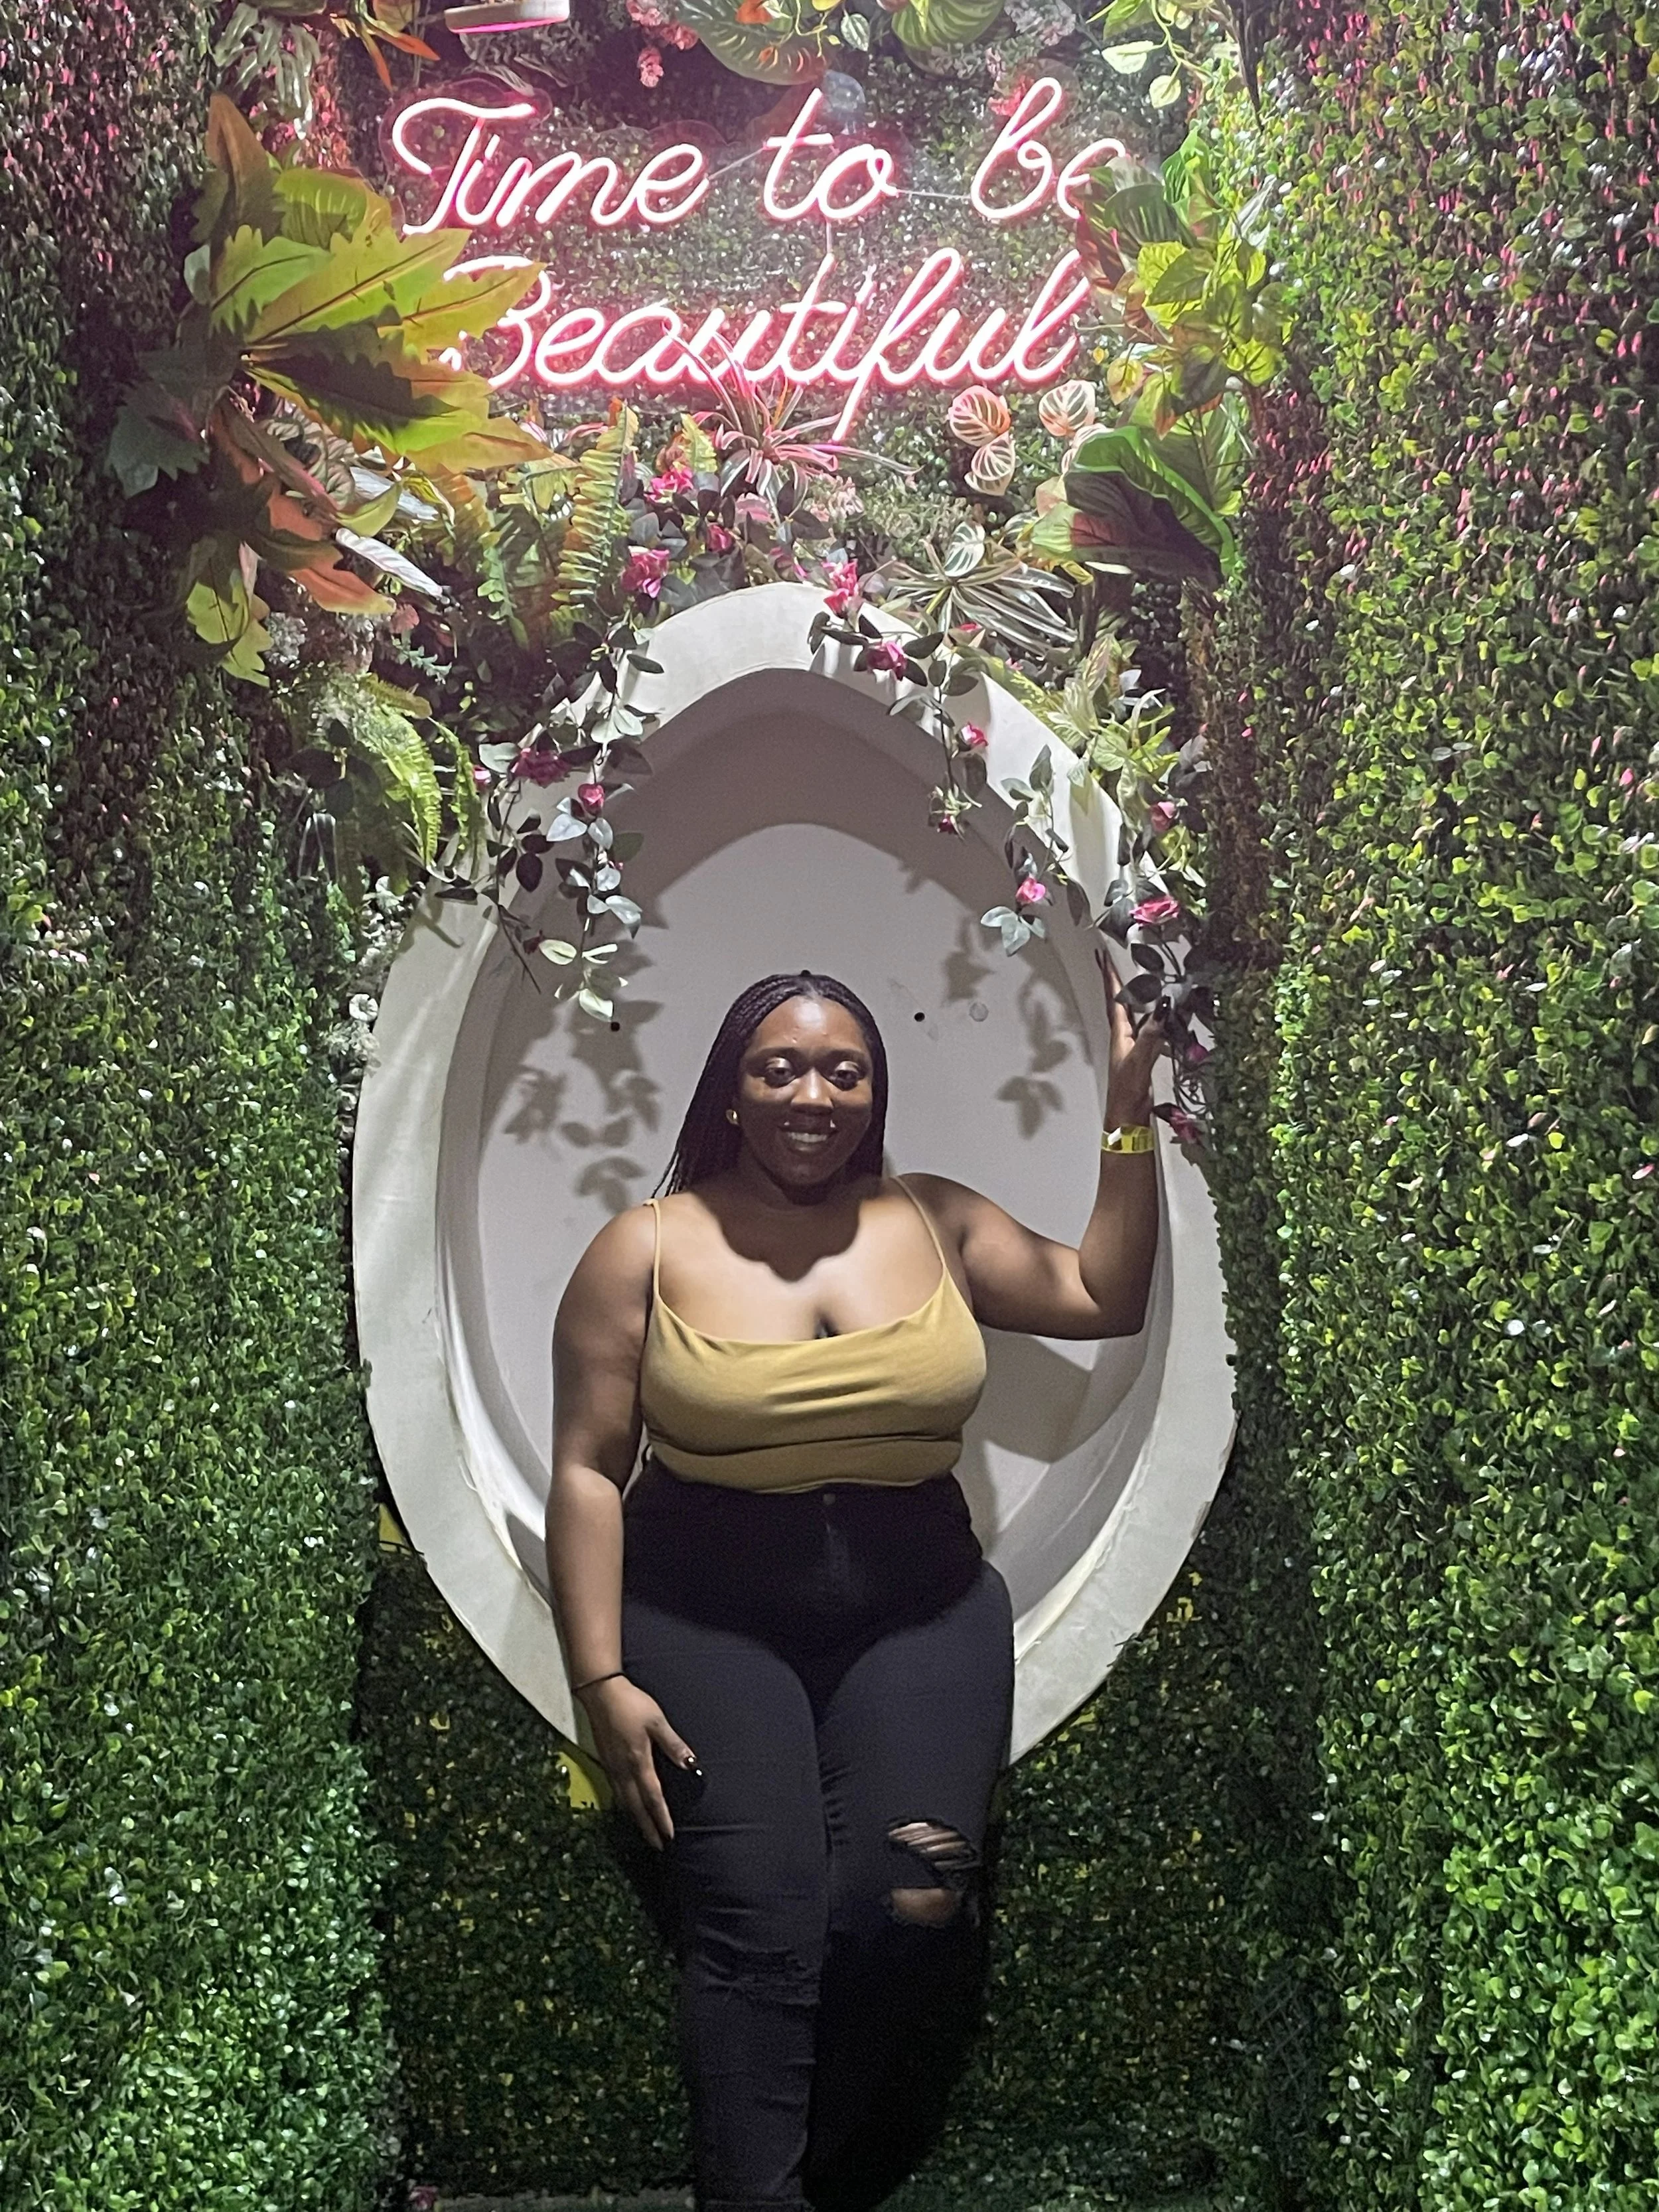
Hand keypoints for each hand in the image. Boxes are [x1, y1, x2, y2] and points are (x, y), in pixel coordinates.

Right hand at [577, 1676, 697, 1849]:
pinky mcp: (605, 1761)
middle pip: (636, 1807)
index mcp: (638, 1761)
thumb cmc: (631, 1704)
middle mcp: (623, 1770)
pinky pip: (616, 1791)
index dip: (661, 1819)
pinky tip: (628, 1808)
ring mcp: (611, 1767)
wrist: (600, 1693)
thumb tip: (690, 1764)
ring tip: (645, 1833)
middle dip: (647, 1828)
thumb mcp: (657, 1721)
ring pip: (624, 1802)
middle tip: (657, 1846)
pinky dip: (624, 1806)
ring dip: (635, 1819)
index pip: (652, 1798)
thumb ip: (673, 1744)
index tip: (669, 1836)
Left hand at [1098, 947, 1166, 1124]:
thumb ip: (1152, 1033)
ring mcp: (1131, 1045)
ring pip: (1133, 1014)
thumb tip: (1162, 1005)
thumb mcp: (1140, 1059)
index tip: (1103, 956)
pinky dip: (1152, 1018)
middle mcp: (1123, 1035)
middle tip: (1112, 961)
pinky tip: (1162, 1017)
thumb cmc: (1127, 1090)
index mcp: (1119, 1033)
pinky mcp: (1142, 1055)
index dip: (1109, 977)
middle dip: (1116, 981)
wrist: (1127, 1115)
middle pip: (1119, 1002)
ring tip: (1137, 980)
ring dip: (1134, 997)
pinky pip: (1146, 1029)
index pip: (1114, 998)